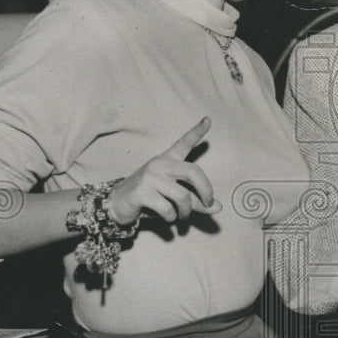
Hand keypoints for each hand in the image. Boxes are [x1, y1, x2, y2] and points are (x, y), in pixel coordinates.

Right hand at [106, 117, 220, 226]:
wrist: (118, 204)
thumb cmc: (151, 197)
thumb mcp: (175, 197)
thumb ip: (196, 201)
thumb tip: (218, 207)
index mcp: (169, 160)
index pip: (184, 143)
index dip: (197, 131)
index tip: (208, 119)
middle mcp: (160, 164)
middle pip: (192, 171)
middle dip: (206, 189)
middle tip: (208, 203)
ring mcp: (150, 176)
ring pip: (182, 195)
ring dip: (186, 210)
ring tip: (182, 215)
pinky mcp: (141, 191)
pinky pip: (167, 207)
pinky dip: (172, 217)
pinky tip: (168, 217)